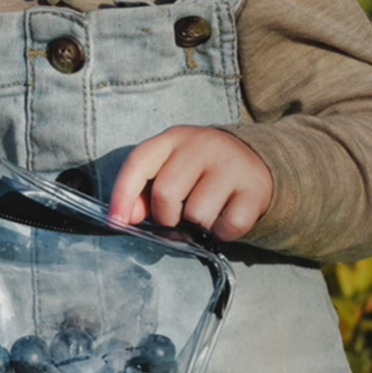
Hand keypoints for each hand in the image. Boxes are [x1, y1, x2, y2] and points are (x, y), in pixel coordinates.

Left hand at [108, 126, 272, 243]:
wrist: (253, 163)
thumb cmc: (199, 172)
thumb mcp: (169, 170)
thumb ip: (143, 191)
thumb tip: (127, 218)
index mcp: (173, 139)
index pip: (139, 163)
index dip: (122, 195)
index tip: (116, 223)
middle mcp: (203, 145)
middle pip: (166, 193)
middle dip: (165, 218)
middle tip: (177, 219)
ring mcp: (231, 164)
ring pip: (198, 214)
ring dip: (196, 227)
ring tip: (204, 215)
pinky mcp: (255, 188)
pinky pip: (229, 226)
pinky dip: (223, 233)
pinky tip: (224, 219)